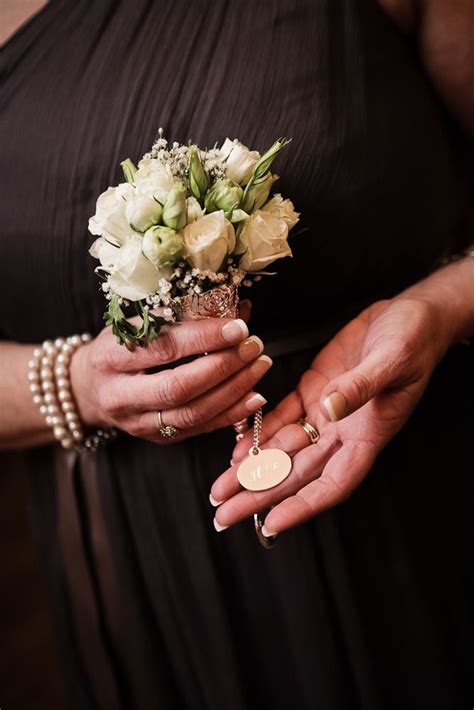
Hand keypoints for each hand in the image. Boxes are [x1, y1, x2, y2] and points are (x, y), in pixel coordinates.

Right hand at [70, 304, 272, 443]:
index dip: (204, 338)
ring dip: (233, 390)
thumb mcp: (136, 325)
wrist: (88, 389)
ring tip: (259, 366)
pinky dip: (231, 414)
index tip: (237, 327)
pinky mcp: (155, 438)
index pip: (163, 348)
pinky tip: (254, 397)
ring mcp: (137, 422)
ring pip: (192, 413)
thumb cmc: (118, 348)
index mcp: (110, 357)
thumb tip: (237, 307)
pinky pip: (199, 429)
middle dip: (223, 367)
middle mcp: (120, 395)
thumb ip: (183, 318)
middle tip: (253, 346)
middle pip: (178, 387)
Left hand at [210, 295, 452, 533]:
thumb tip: (330, 411)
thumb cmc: (414, 340)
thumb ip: (361, 387)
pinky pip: (282, 417)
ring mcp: (326, 412)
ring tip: (221, 488)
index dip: (302, 506)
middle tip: (224, 514)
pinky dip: (259, 433)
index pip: (332, 483)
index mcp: (368, 435)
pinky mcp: (314, 389)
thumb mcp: (393, 360)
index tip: (271, 523)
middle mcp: (344, 432)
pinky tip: (236, 449)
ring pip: (284, 450)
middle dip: (260, 495)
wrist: (411, 315)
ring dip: (252, 469)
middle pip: (297, 474)